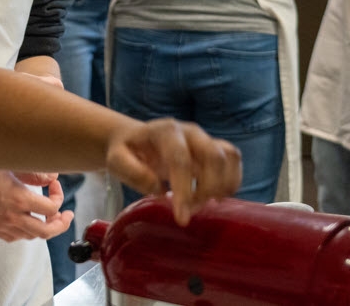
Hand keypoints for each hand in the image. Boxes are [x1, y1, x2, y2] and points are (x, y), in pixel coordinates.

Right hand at [0, 164, 71, 241]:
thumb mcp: (12, 166)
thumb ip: (35, 173)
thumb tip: (51, 177)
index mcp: (19, 198)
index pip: (51, 209)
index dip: (59, 198)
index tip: (54, 187)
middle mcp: (12, 216)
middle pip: (46, 231)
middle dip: (60, 224)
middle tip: (65, 216)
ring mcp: (1, 225)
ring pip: (31, 236)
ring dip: (43, 228)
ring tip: (47, 217)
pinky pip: (14, 238)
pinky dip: (25, 232)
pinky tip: (26, 222)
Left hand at [105, 119, 241, 226]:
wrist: (136, 139)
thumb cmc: (127, 152)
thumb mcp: (116, 160)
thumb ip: (132, 172)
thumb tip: (158, 188)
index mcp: (165, 131)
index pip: (181, 160)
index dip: (184, 190)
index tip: (182, 218)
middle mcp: (190, 131)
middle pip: (213, 156)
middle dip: (207, 189)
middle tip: (190, 211)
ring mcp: (205, 138)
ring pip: (228, 157)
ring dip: (221, 186)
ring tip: (201, 204)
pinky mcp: (214, 148)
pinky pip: (234, 160)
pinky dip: (232, 181)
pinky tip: (217, 197)